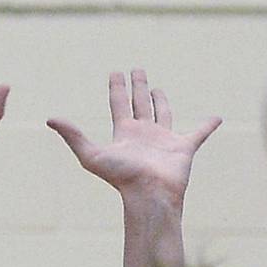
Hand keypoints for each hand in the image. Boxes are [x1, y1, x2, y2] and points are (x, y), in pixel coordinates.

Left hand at [48, 70, 219, 206]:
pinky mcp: (184, 148)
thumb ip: (73, 136)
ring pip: (163, 114)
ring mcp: (164, 140)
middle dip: (137, 87)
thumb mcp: (92, 155)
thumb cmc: (122, 178)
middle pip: (140, 104)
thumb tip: (49, 118)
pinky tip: (217, 118)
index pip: (118, 103)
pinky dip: (208, 126)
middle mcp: (144, 134)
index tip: (115, 73)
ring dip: (161, 101)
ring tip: (158, 89)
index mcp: (125, 132)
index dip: (116, 87)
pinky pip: (198, 134)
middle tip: (137, 70)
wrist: (149, 195)